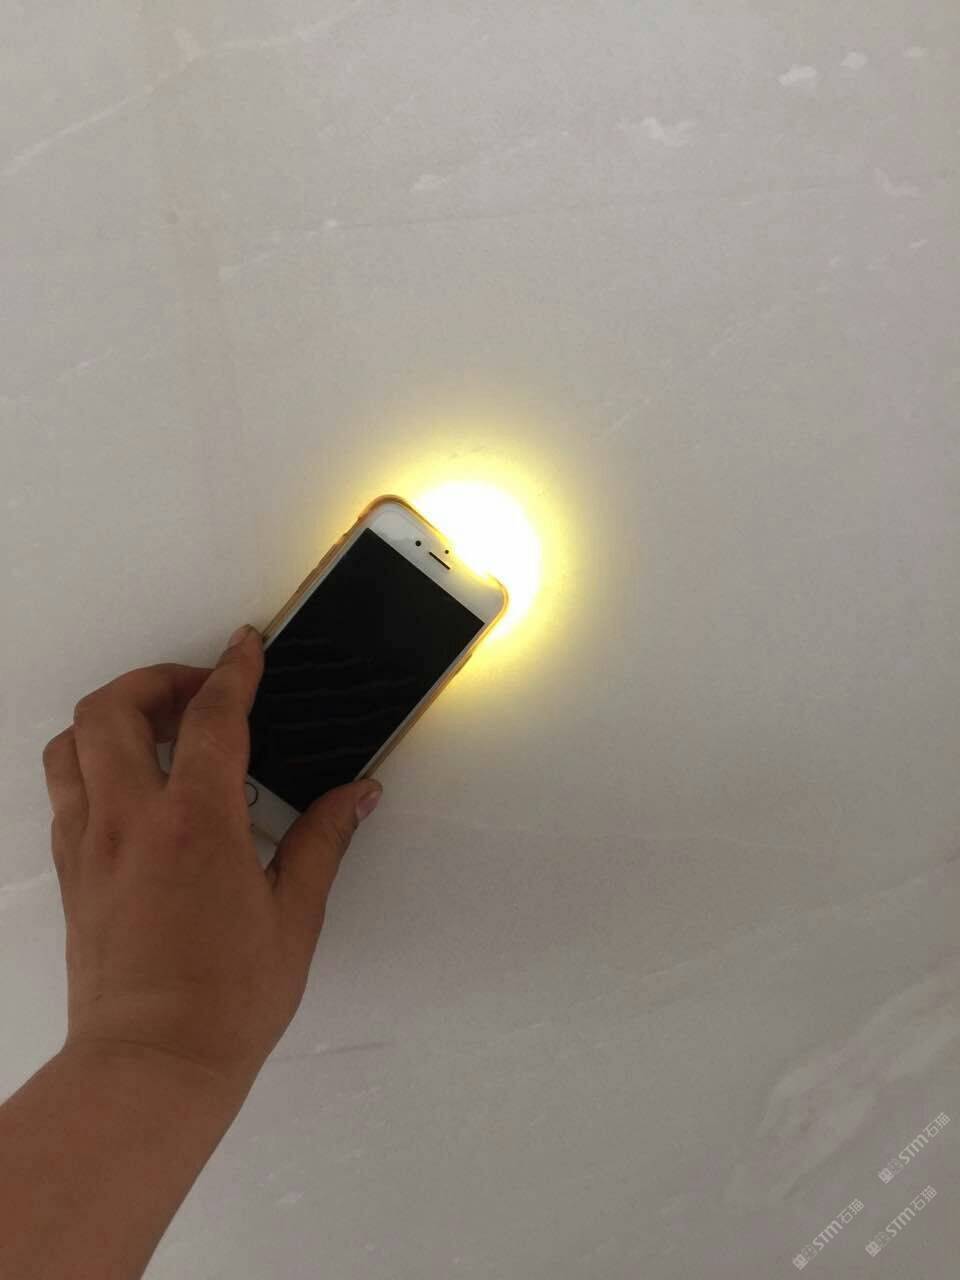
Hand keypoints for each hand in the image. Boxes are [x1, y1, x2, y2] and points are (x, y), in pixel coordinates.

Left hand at [41, 625, 381, 1097]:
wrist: (151, 1066)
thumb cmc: (221, 1005)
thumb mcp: (294, 917)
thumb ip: (322, 842)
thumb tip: (354, 798)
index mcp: (195, 825)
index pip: (211, 716)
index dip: (233, 670)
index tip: (246, 648)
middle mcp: (131, 823)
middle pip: (112, 708)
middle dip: (156, 678)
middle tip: (198, 689)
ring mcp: (91, 846)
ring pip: (70, 743)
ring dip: (111, 717)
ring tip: (155, 728)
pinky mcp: (73, 874)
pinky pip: (64, 791)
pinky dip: (92, 764)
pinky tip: (132, 787)